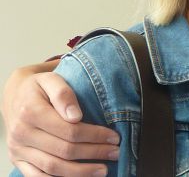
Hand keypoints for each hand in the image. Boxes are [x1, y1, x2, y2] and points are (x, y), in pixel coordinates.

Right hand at [3, 63, 119, 175]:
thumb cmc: (39, 88)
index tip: (114, 137)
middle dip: (94, 153)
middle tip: (115, 153)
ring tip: (103, 170)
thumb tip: (76, 116)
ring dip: (81, 172)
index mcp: (31, 112)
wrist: (15, 96)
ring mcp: (18, 149)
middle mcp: (22, 133)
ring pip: (52, 167)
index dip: (95, 136)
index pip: (69, 130)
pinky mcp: (18, 160)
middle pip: (64, 150)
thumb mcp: (51, 80)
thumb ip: (64, 94)